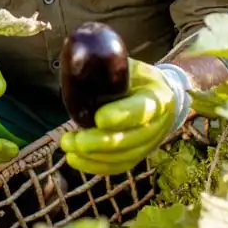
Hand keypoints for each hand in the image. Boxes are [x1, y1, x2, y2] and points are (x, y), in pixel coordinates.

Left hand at [59, 59, 189, 175]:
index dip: (122, 116)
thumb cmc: (136, 78)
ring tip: (68, 147)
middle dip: (101, 143)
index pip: (142, 109)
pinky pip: (120, 165)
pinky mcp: (139, 154)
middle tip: (76, 140)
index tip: (98, 118)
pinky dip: (97, 166)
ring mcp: (151, 142)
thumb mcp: (129, 66)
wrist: (158, 94)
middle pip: (132, 139)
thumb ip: (110, 68)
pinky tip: (75, 160)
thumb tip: (77, 61)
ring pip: (125, 156)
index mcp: (158, 96)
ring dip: (94, 157)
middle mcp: (159, 124)